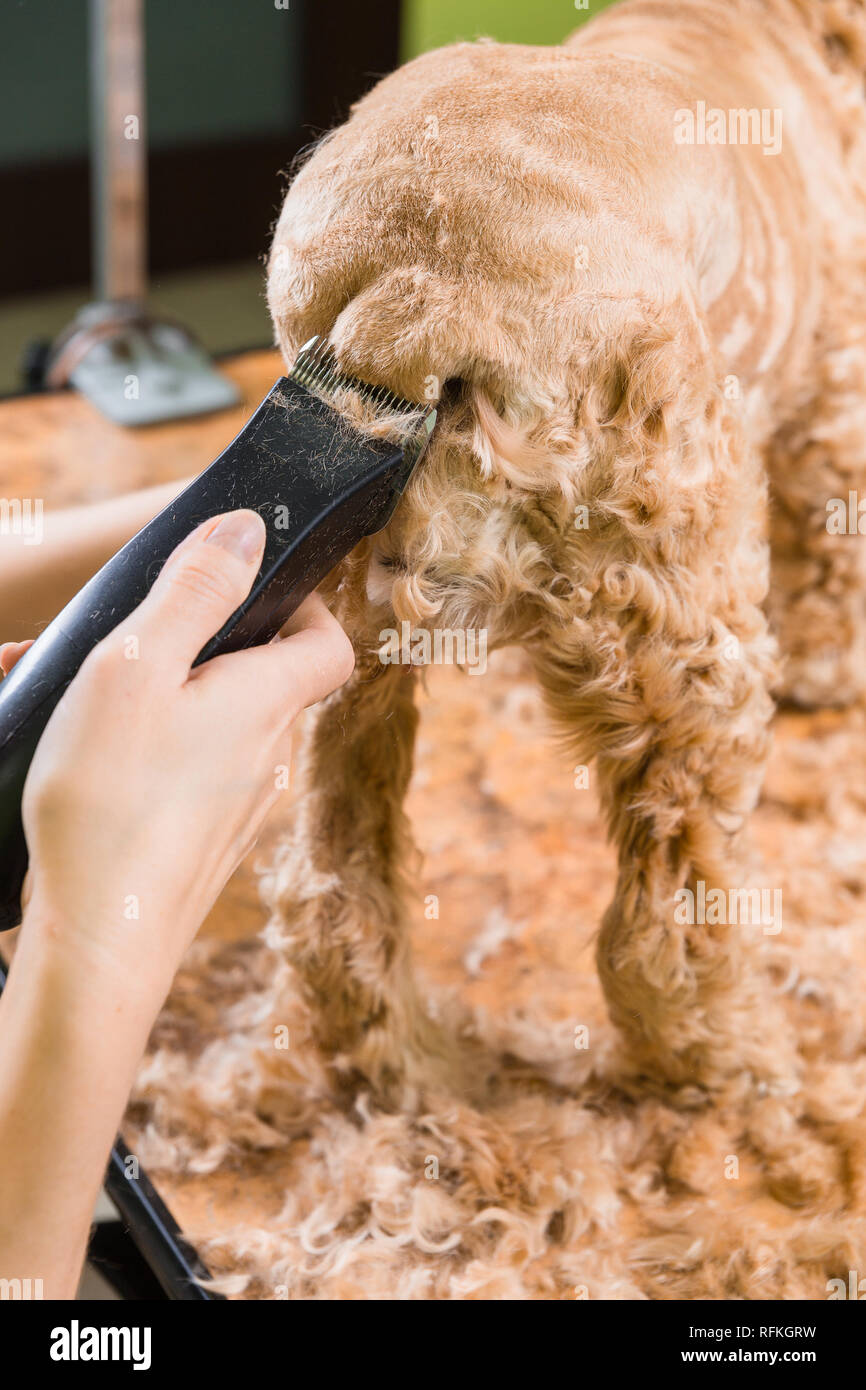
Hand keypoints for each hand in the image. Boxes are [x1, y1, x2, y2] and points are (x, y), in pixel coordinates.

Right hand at [7, 508, 353, 1011]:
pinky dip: (140, 751)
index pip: (329, 642)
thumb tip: (247, 529)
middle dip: (200, 644)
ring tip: (76, 694)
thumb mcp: (139, 665)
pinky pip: (182, 776)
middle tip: (129, 635)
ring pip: (211, 727)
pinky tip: (74, 757)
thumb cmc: (112, 801)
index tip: (246, 585)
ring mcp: (236, 809)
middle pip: (262, 679)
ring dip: (155, 697)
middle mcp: (267, 757)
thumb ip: (195, 592)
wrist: (99, 946)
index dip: (302, 603)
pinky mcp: (199, 846)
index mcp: (267, 703)